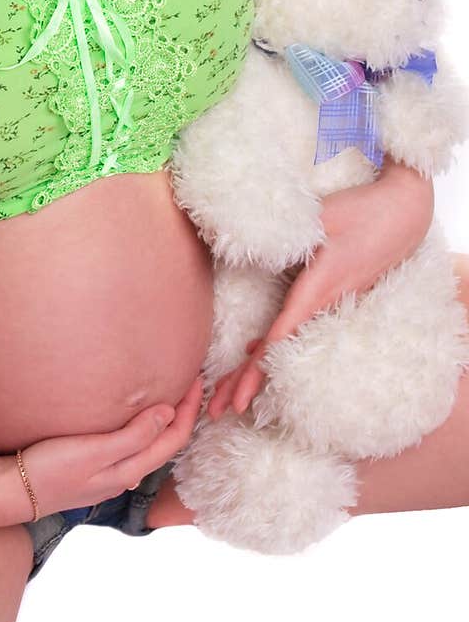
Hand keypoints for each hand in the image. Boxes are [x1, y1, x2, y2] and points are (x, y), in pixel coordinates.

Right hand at [0, 375, 203, 526]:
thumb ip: (132, 436)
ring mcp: (109, 473)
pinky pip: (131, 447)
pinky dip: (143, 428)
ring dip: (164, 421)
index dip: (190, 410)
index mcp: (129, 470)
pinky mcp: (94, 468)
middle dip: (183, 413)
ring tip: (170, 394)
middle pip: (166, 443)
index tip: (197, 379)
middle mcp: (125, 474)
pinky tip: (134, 417)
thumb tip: (168, 414)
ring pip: (149, 446)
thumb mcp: (94, 450)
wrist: (12, 492)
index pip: (173, 439)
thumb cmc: (50, 469)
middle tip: (191, 380)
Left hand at [208, 161, 433, 420]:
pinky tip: (254, 350)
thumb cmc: (362, 210)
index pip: (279, 340)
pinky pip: (298, 326)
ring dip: (256, 368)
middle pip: (278, 354)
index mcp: (317, 290)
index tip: (237, 400)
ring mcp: (330, 303)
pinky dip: (273, 344)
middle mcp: (323, 305)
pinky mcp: (333, 295)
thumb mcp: (320, 217)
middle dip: (246, 383)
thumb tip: (250, 243)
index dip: (255, 372)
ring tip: (228, 394)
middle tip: (217, 411)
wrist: (405, 213)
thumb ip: (286, 235)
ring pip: (286, 343)